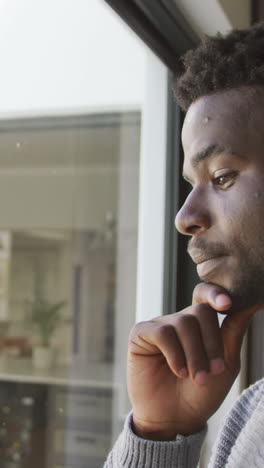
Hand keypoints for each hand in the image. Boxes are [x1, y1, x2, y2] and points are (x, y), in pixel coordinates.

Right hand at [127, 283, 258, 439]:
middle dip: (211, 343)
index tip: (227, 304)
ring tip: (196, 377)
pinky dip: (175, 354)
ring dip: (195, 355)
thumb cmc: (201, 392)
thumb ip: (233, 331)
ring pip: (183, 324)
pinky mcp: (141, 334)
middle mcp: (179, 320)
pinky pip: (162, 333)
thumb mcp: (225, 363)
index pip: (205, 295)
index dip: (215, 293)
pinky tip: (178, 371)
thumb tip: (252, 302)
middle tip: (214, 370)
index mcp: (199, 323)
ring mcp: (159, 325)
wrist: (175, 419)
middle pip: (200, 312)